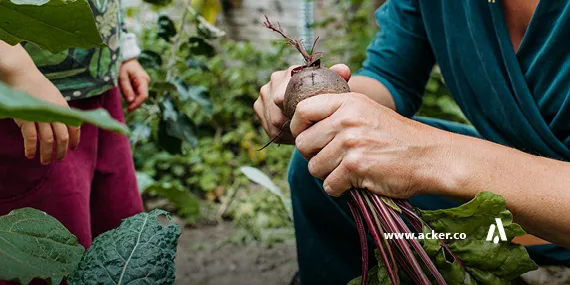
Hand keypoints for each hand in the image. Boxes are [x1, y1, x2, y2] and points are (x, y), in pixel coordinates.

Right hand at [5, 71, 79, 164]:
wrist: (22, 75)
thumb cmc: (39, 87)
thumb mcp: (56, 98)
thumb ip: (61, 111)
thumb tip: (68, 125)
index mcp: (63, 108)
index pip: (74, 128)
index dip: (74, 140)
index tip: (72, 148)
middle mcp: (54, 112)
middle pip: (62, 137)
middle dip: (61, 151)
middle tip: (58, 159)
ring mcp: (40, 115)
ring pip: (48, 140)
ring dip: (47, 153)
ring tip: (44, 161)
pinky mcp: (26, 117)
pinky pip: (31, 137)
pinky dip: (31, 148)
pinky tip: (30, 155)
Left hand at [119, 59, 149, 110]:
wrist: (125, 57)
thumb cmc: (123, 65)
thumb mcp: (122, 77)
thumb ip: (126, 89)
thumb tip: (131, 101)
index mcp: (143, 79)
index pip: (143, 95)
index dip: (137, 103)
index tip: (129, 109)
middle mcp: (146, 82)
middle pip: (142, 96)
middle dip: (134, 102)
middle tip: (124, 105)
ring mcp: (144, 83)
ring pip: (139, 95)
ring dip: (131, 97)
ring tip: (122, 92)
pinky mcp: (140, 83)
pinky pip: (137, 92)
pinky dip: (131, 94)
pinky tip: (125, 91)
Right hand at [255, 64, 350, 143]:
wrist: (310, 100)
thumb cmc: (324, 94)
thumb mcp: (333, 86)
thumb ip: (338, 76)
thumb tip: (343, 70)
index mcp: (291, 73)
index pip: (283, 95)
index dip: (290, 113)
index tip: (302, 125)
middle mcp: (274, 80)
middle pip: (275, 111)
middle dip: (290, 126)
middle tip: (306, 135)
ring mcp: (264, 94)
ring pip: (271, 121)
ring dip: (286, 132)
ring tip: (303, 135)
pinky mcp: (259, 107)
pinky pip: (267, 126)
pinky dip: (280, 134)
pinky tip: (293, 135)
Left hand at [290, 92, 453, 198]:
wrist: (431, 157)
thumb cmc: (398, 138)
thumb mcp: (368, 111)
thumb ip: (339, 112)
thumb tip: (303, 122)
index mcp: (347, 102)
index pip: (302, 110)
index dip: (299, 128)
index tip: (309, 138)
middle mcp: (346, 119)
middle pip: (303, 143)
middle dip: (314, 156)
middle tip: (334, 160)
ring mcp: (350, 142)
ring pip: (314, 167)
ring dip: (328, 175)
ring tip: (349, 170)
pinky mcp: (356, 166)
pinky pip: (329, 185)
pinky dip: (340, 189)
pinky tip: (356, 182)